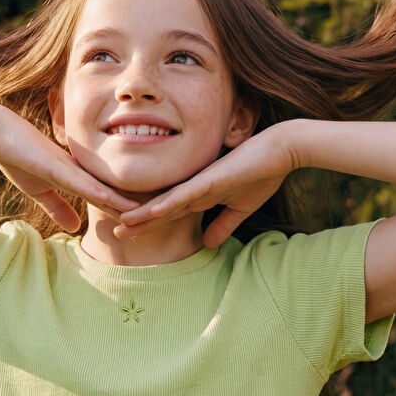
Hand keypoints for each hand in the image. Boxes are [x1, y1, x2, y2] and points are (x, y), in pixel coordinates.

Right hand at [0, 107, 141, 231]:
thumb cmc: (17, 157)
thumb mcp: (39, 190)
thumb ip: (58, 207)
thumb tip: (76, 228)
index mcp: (79, 177)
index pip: (109, 197)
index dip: (128, 211)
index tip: (149, 223)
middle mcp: (82, 171)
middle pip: (115, 193)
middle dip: (137, 209)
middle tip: (164, 220)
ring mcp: (72, 168)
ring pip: (106, 189)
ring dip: (126, 204)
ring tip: (152, 215)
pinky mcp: (57, 166)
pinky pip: (83, 182)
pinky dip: (100, 193)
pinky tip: (116, 202)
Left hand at [116, 125, 293, 248]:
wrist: (281, 150)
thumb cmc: (262, 174)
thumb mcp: (240, 209)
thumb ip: (223, 226)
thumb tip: (207, 245)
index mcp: (201, 194)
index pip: (171, 213)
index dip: (151, 224)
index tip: (131, 234)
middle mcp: (195, 188)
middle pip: (161, 208)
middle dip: (139, 221)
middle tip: (114, 232)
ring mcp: (200, 182)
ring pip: (166, 202)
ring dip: (144, 214)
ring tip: (121, 225)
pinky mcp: (209, 179)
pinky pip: (184, 194)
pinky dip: (167, 204)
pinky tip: (150, 213)